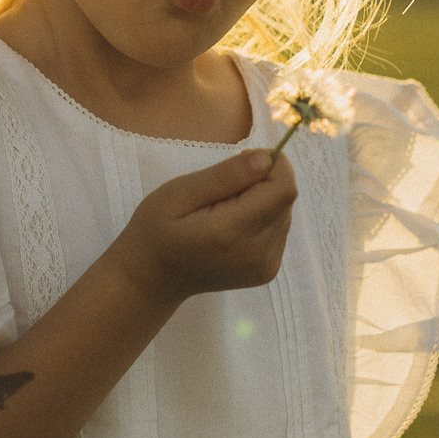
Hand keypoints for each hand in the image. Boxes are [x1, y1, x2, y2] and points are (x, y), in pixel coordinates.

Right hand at [111, 148, 296, 304]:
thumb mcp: (180, 192)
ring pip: (284, 213)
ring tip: (224, 210)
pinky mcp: (266, 271)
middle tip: (222, 190)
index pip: (283, 188)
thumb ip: (225, 176)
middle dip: (262, 182)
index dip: (272, 164)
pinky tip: (232, 226)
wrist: (152, 278)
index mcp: (232, 232)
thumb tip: (267, 159)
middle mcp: (257, 253)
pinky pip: (278, 229)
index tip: (241, 161)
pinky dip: (261, 218)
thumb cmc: (157, 230)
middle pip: (285, 199)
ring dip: (262, 201)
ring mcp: (264, 266)